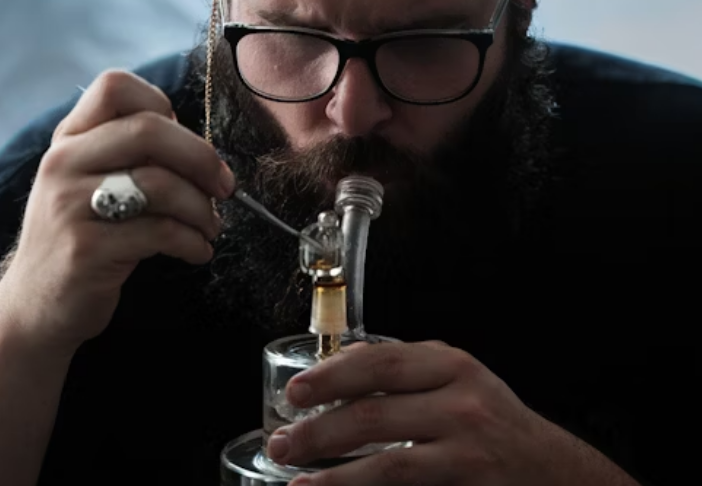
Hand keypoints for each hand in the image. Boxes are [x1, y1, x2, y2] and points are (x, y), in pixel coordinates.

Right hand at [0, 71, 235, 350]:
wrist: (33, 309)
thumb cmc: (80, 238)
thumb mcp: (87, 184)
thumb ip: (127, 155)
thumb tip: (199, 149)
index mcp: (68, 140)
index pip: (115, 87)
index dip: (161, 104)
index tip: (185, 141)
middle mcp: (62, 163)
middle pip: (149, 130)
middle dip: (202, 158)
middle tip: (225, 186)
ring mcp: (70, 206)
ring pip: (160, 184)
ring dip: (202, 208)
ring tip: (210, 227)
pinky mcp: (86, 250)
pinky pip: (159, 232)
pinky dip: (193, 241)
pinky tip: (198, 251)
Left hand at [266, 341, 630, 485]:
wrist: (554, 471)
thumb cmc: (492, 423)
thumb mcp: (456, 381)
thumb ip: (404, 372)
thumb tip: (337, 368)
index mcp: (450, 364)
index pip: (378, 362)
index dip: (330, 377)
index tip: (295, 392)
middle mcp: (461, 399)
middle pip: (372, 411)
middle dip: (317, 429)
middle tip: (281, 442)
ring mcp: (467, 445)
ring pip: (385, 458)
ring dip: (331, 471)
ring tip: (295, 476)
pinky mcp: (468, 479)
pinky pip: (401, 484)